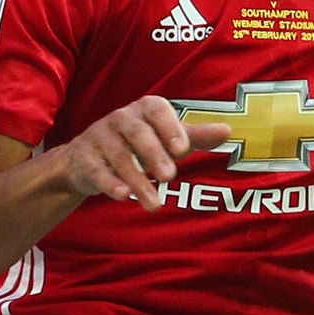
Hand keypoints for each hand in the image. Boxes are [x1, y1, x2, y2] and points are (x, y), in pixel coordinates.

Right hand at [51, 96, 232, 210]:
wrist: (86, 158)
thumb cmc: (137, 145)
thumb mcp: (166, 138)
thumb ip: (195, 135)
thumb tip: (228, 130)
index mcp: (143, 110)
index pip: (157, 110)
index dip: (169, 127)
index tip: (183, 150)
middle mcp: (120, 119)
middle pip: (137, 133)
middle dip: (153, 155)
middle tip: (170, 177)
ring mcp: (100, 138)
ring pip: (119, 156)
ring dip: (137, 180)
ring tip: (154, 204)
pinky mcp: (85, 159)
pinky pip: (97, 170)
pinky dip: (110, 183)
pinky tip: (123, 196)